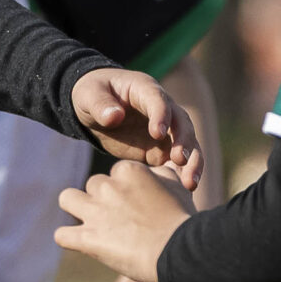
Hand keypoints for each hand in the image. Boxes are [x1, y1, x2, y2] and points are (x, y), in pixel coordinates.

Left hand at [56, 160, 197, 281]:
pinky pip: (61, 235)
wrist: (179, 252)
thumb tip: (153, 170)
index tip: (136, 204)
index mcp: (128, 171)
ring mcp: (95, 212)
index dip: (126, 188)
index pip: (117, 172)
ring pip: (67, 198)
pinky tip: (82, 243)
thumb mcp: (177, 187)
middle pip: (94, 184)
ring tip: (90, 222)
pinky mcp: (87, 239)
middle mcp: (107, 187)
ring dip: (76, 208)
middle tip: (120, 218)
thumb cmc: (181, 221)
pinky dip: (69, 239)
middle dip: (104, 199)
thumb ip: (161, 173)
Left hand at [71, 66, 200, 187]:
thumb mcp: (88, 95)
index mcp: (144, 90)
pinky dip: (182, 174)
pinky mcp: (160, 149)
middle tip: (181, 161)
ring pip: (186, 144)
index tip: (157, 134)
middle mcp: (162, 108)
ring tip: (190, 183)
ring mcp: (165, 130)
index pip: (158, 100)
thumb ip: (100, 105)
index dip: (161, 115)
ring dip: (192, 162)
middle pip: (181, 123)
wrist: (95, 108)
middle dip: (184, 141)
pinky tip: (184, 191)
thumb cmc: (92, 94)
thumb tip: (114, 117)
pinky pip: (176, 162)